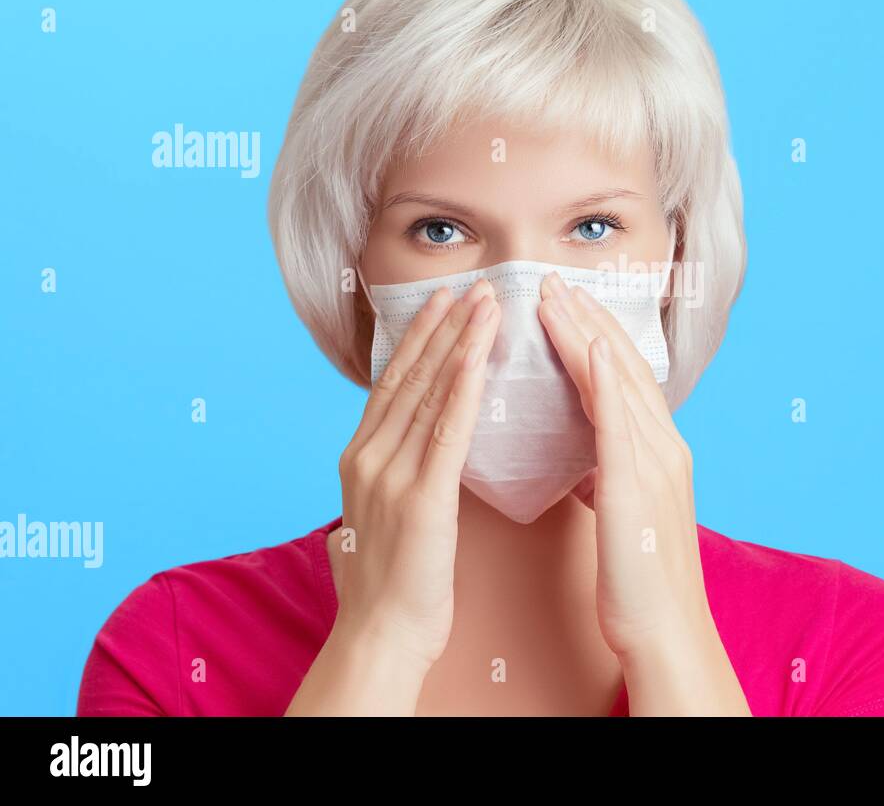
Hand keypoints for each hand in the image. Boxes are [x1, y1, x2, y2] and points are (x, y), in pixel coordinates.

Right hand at [331, 278, 499, 669]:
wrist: (380, 638)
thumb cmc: (391, 586)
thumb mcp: (381, 517)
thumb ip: (390, 478)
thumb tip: (402, 457)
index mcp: (360, 459)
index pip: (393, 384)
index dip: (418, 339)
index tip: (442, 302)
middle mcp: (368, 456)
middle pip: (408, 376)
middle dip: (441, 326)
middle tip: (471, 283)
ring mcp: (390, 474)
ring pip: (428, 392)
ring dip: (459, 341)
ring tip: (485, 301)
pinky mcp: (420, 498)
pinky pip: (446, 430)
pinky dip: (463, 386)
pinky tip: (480, 355)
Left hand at [536, 273, 711, 656]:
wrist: (664, 631)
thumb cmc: (638, 581)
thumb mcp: (623, 515)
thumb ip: (610, 477)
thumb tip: (587, 461)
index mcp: (656, 453)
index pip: (620, 378)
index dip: (592, 335)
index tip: (563, 301)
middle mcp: (662, 447)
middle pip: (621, 367)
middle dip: (587, 318)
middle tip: (552, 277)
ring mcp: (654, 464)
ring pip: (618, 383)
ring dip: (587, 333)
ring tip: (555, 295)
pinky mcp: (638, 488)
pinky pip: (620, 425)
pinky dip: (607, 383)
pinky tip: (589, 350)